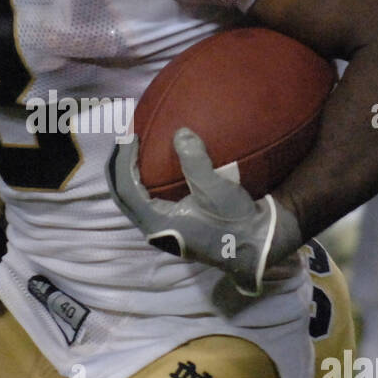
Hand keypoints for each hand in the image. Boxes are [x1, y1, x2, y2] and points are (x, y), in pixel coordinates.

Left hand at [106, 127, 301, 294]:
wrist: (258, 244)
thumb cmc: (236, 221)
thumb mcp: (217, 190)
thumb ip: (196, 162)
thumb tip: (180, 133)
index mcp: (158, 224)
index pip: (127, 190)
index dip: (123, 161)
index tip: (130, 136)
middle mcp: (156, 230)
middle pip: (124, 197)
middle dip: (119, 168)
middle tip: (123, 141)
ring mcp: (165, 230)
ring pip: (134, 202)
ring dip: (130, 177)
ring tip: (133, 152)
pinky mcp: (176, 227)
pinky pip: (149, 202)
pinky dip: (145, 183)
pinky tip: (155, 168)